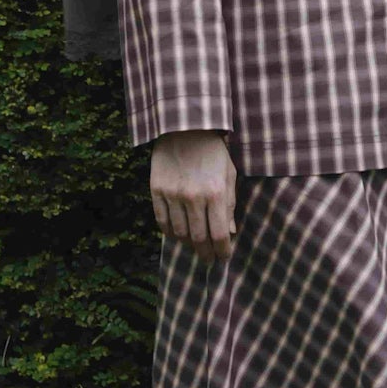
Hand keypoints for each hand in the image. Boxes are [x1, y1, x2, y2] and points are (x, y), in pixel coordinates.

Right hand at [150, 129, 236, 263]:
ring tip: (194, 247)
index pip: (218, 234)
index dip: (222, 251)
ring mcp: (172, 194)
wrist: (184, 128)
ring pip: (179, 233)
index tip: (223, 257)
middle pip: (198, 238)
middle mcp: (193, 196)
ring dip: (188, 245)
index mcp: (215, 193)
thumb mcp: (228, 175)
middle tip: (209, 259)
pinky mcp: (157, 190)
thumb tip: (229, 232)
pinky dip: (170, 233)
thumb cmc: (213, 152)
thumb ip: (229, 205)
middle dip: (205, 253)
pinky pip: (162, 221)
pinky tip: (177, 235)